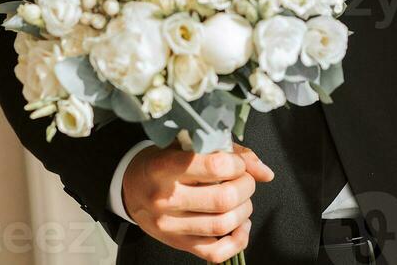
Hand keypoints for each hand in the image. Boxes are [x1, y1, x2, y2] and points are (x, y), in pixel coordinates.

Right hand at [121, 140, 273, 262]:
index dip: (237, 164)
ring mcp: (171, 225)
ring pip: (222, 225)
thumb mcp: (187, 143)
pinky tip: (240, 225)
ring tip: (242, 199)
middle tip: (245, 180)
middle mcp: (166, 198)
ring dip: (245, 211)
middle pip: (223, 199)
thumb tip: (265, 172)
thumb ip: (228, 151)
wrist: (132, 186)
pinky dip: (237, 240)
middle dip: (246, 187)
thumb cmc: (164, 159)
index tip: (238, 163)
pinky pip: (215, 253)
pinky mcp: (178, 244)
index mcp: (165, 166)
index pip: (214, 166)